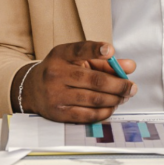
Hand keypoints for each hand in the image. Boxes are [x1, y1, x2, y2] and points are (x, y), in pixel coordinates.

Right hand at [14, 41, 136, 122]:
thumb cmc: (62, 71)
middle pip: (95, 80)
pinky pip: (88, 115)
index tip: (110, 50)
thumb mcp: (78, 60)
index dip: (96, 50)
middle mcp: (56, 74)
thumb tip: (130, 66)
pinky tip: (112, 107)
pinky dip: (104, 112)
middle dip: (119, 85)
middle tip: (132, 88)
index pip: (79, 50)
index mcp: (61, 55)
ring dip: (114, 99)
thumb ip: (105, 62)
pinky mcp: (58, 113)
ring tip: (123, 97)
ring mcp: (56, 94)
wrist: (32, 89)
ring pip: (94, 99)